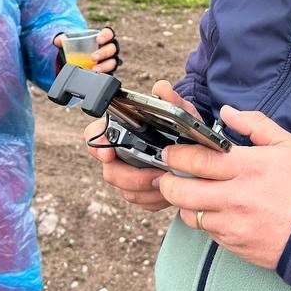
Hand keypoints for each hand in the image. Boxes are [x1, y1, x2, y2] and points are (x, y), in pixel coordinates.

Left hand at [53, 26, 121, 73]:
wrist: (79, 56)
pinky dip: (104, 75)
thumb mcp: (70, 40)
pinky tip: (97, 77)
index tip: (98, 40)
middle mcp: (109, 48)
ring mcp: (109, 60)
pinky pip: (110, 73)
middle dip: (104, 53)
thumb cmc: (79, 45)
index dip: (106, 36)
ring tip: (94, 70)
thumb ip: (63, 38)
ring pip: (113, 62)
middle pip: (112, 49)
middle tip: (93, 57)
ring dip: (105, 66)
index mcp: (103, 37)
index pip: (109, 33)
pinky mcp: (107, 71)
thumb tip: (58, 40)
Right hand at [85, 80, 192, 211]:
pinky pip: (140, 201)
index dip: (97, 145)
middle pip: (110, 171)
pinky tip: (169, 192)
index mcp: (122, 129)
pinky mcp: (139, 191)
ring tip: (168, 182)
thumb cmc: (182, 126)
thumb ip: (171, 100)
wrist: (196, 148)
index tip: (108, 154)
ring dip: (147, 190)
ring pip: (125, 190)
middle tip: (155, 175)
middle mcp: (119, 153)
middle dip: (132, 177)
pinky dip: (154, 199)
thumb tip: (162, 88)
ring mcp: (128, 174)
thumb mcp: (181, 112)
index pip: (94, 135)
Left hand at [157, 105, 290, 270]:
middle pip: (181, 191)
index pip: (196, 160)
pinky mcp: (232, 243)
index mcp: (246, 167)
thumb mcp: (286, 144)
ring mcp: (232, 223)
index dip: (176, 155)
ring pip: (189, 214)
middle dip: (167, 182)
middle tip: (167, 175)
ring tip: (192, 194)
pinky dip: (205, 220)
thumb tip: (227, 112)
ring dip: (185, 203)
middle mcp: (235, 196)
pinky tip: (215, 211)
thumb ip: (254, 124)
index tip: (170, 153)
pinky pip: (206, 231)